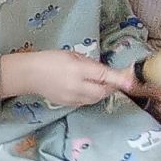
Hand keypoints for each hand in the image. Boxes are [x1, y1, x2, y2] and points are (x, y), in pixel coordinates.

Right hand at [0, 50, 134, 105]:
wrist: (28, 74)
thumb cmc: (50, 59)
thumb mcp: (73, 55)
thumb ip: (92, 64)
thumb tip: (110, 73)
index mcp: (78, 69)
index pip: (104, 76)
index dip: (120, 79)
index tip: (133, 81)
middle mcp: (76, 86)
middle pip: (103, 91)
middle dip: (111, 85)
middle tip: (113, 78)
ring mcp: (72, 97)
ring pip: (96, 98)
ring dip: (102, 91)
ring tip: (98, 83)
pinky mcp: (68, 104)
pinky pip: (87, 101)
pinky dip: (92, 96)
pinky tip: (86, 88)